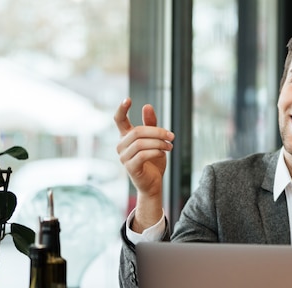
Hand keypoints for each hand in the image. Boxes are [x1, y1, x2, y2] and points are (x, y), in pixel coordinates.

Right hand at [114, 98, 173, 228]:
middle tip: (172, 135)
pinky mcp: (130, 167)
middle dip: (157, 132)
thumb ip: (151, 124)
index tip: (128, 99)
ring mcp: (123, 157)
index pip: (119, 120)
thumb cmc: (153, 161)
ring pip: (141, 143)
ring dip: (159, 143)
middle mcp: (121, 146)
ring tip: (170, 146)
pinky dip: (155, 152)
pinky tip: (164, 153)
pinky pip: (142, 155)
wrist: (154, 184)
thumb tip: (147, 106)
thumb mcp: (155, 140)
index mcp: (126, 137)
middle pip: (137, 131)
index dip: (122, 109)